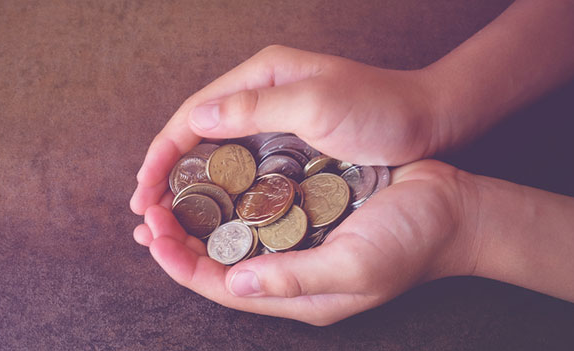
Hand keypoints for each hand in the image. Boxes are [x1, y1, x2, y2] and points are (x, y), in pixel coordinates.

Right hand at [130, 45, 440, 215]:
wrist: (430, 119)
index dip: (163, 150)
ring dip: (189, 181)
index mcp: (261, 76)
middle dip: (167, 169)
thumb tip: (194, 117)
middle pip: (197, 131)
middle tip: (145, 211)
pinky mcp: (288, 141)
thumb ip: (255, 108)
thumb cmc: (379, 110)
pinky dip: (220, 186)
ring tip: (167, 215)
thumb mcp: (317, 104)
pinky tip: (210, 210)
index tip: (143, 187)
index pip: (195, 112)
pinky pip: (241, 164)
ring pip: (216, 150)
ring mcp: (274, 118)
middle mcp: (260, 93)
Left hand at [133, 160, 479, 325]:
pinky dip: (227, 203)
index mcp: (297, 294)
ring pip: (232, 241)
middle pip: (219, 266)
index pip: (222, 287)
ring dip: (197, 222)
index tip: (154, 236)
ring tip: (164, 203)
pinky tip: (211, 185)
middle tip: (147, 217)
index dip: (182, 264)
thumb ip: (295, 277)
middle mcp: (290, 274)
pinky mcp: (307, 216)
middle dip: (179, 244)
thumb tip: (236, 282)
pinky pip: (256, 216)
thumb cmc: (413, 240)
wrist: (455, 209)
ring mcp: (298, 245)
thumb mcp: (357, 265)